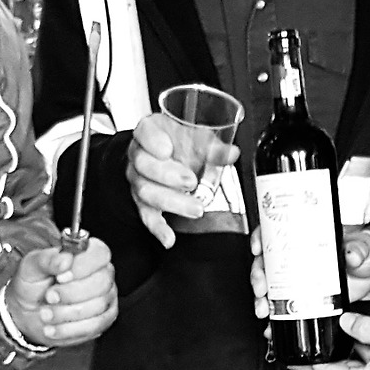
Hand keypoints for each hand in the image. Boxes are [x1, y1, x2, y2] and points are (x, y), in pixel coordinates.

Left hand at [6, 235, 116, 348]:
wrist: (27, 311)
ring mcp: (106, 298)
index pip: (99, 254)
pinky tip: (52, 328)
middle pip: (101, 283)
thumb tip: (66, 259)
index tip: (60, 277)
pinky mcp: (103, 320)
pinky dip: (69, 330)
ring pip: (97, 307)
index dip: (82, 267)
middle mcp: (102, 273)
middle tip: (49, 297)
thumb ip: (47, 259)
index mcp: (88, 254)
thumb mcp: (32, 266)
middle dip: (71, 294)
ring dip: (65, 313)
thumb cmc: (34, 283)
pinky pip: (94, 326)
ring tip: (45, 314)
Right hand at [127, 114, 237, 250]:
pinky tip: (168, 238)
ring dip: (171, 202)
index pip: (145, 132)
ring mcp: (139, 178)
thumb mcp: (197, 138)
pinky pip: (146, 215)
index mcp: (151, 132)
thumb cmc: (178, 142)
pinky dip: (158, 228)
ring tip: (194, 208)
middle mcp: (140, 155)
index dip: (153, 141)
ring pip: (146, 191)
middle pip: (144, 165)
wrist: (161, 155)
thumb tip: (231, 153)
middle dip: (168, 176)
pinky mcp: (142, 201)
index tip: (166, 149)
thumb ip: (213, 146)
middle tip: (191, 182)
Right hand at [248, 225, 369, 317]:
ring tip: (263, 309)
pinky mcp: (305, 296)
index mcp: (306, 238)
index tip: (258, 249)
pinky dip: (274, 316)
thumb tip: (351, 254)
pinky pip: (283, 305)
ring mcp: (299, 277)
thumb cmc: (366, 252)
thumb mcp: (362, 247)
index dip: (261, 239)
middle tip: (261, 288)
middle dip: (258, 276)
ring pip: (270, 285)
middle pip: (266, 262)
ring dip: (262, 298)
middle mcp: (298, 257)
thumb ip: (357, 251)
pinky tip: (270, 324)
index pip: (275, 233)